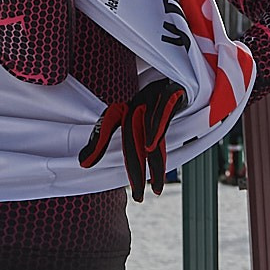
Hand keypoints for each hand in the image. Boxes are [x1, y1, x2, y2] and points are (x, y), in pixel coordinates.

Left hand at [80, 78, 190, 199]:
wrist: (187, 72)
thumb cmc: (161, 100)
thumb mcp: (142, 117)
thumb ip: (119, 138)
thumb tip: (83, 162)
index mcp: (129, 106)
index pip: (109, 123)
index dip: (97, 142)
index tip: (85, 164)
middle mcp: (138, 100)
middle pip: (131, 136)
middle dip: (134, 169)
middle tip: (138, 196)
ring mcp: (154, 95)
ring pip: (147, 130)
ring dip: (152, 161)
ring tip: (157, 188)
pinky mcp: (172, 91)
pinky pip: (161, 113)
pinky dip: (155, 129)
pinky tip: (152, 147)